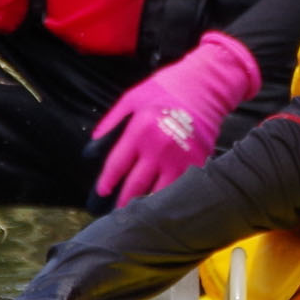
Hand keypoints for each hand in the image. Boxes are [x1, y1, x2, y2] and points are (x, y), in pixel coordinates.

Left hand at [89, 31, 261, 206]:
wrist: (205, 86)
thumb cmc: (166, 89)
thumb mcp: (132, 98)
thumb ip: (112, 121)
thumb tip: (94, 144)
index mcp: (140, 131)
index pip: (117, 166)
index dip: (107, 182)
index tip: (102, 192)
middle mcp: (159, 149)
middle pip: (136, 185)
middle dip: (123, 201)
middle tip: (116, 211)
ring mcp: (180, 159)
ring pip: (159, 192)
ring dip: (146, 205)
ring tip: (137, 213)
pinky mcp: (197, 163)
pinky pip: (180, 186)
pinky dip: (169, 196)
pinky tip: (161, 204)